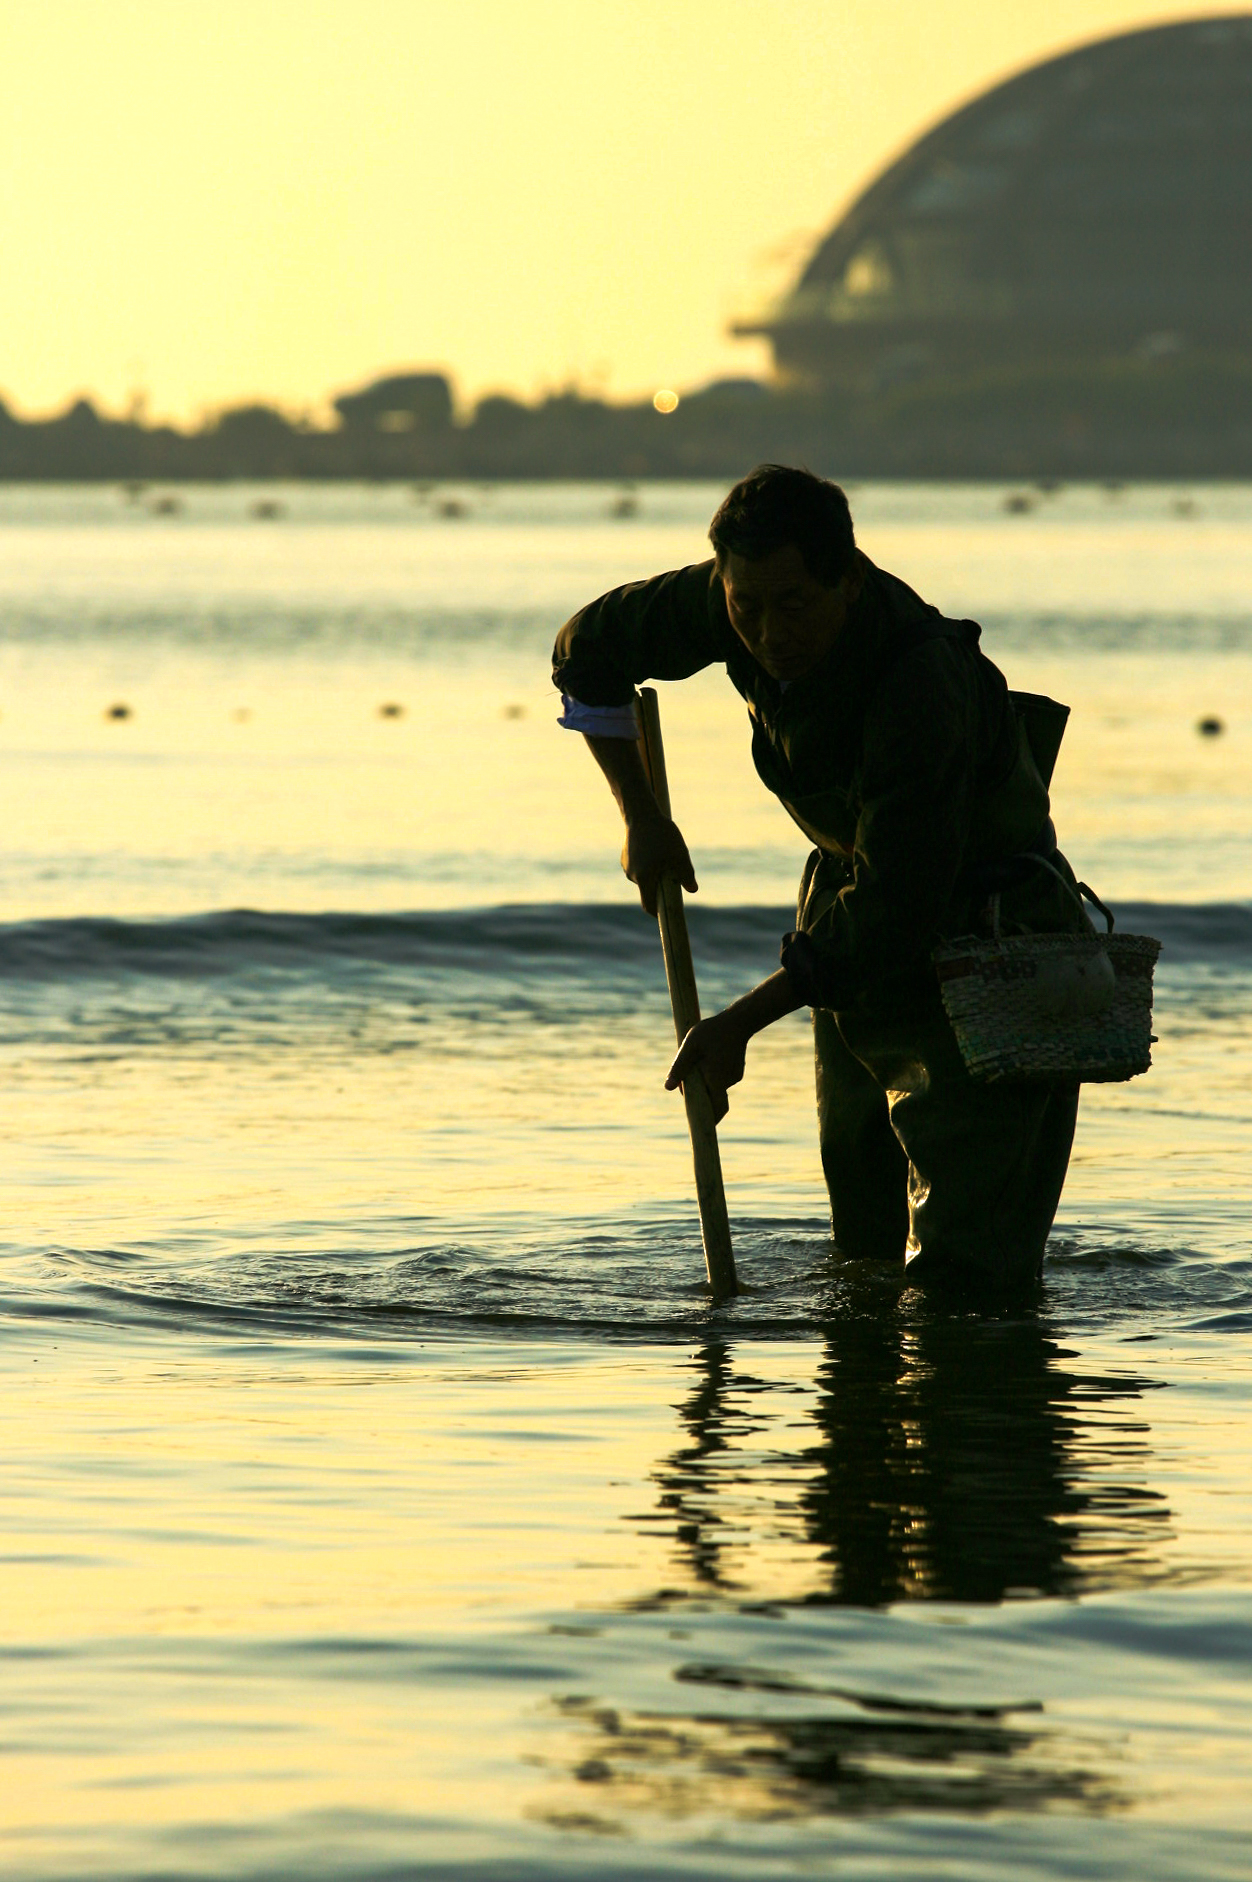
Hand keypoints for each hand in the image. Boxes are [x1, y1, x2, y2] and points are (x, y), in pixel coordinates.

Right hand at [621, 814, 696, 916]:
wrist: (641, 813)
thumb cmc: (661, 834)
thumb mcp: (679, 855)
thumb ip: (686, 874)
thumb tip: (692, 890)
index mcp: (644, 878)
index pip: (649, 906)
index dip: (658, 913)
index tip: (667, 915)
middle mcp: (632, 875)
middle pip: (649, 890)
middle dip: (661, 887)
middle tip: (675, 875)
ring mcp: (627, 865)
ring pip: (645, 877)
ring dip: (656, 874)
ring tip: (666, 856)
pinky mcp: (626, 856)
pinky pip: (640, 867)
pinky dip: (649, 865)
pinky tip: (656, 849)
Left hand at [665, 1008, 749, 1123]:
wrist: (739, 1020)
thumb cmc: (712, 1031)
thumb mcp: (690, 1046)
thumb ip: (679, 1067)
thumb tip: (667, 1088)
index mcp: (716, 1080)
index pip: (716, 1109)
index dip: (709, 1120)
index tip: (702, 1127)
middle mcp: (727, 1081)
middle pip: (711, 1096)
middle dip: (699, 1093)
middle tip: (688, 1078)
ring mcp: (734, 1076)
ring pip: (715, 1085)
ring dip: (705, 1079)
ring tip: (700, 1058)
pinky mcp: (737, 1070)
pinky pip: (721, 1077)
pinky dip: (713, 1073)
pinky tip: (710, 1055)